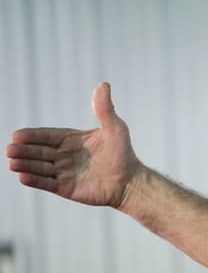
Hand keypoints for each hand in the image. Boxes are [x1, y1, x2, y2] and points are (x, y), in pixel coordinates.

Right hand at [6, 82, 140, 207]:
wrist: (130, 181)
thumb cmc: (123, 153)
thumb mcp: (114, 128)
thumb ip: (104, 108)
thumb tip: (103, 84)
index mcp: (71, 140)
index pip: (47, 136)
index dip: (32, 136)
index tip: (16, 135)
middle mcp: (64, 156)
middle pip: (39, 152)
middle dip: (24, 151)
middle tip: (10, 149)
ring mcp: (64, 172)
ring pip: (40, 167)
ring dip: (25, 165)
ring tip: (12, 162)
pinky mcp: (66, 188)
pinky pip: (47, 183)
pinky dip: (35, 180)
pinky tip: (22, 177)